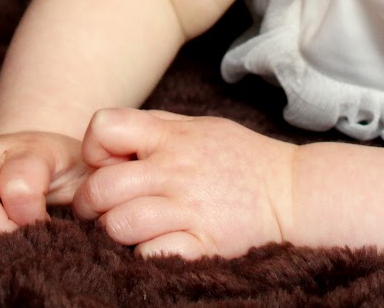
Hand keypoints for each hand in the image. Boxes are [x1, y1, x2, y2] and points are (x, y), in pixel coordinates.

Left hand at [72, 109, 296, 258]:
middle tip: (101, 210)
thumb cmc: (242, 159)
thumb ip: (156, 128)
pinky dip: (147, 254)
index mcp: (172, 137)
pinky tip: (160, 245)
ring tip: (130, 231)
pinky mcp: (203, 244)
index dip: (95, 148)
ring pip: (119, 224)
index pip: (105, 128)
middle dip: (89, 203)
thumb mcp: (200, 127)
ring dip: (115, 232)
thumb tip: (108, 139)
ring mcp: (189, 209)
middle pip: (101, 186)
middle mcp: (175, 171)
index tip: (106, 164)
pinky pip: (151, 254)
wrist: (294, 192)